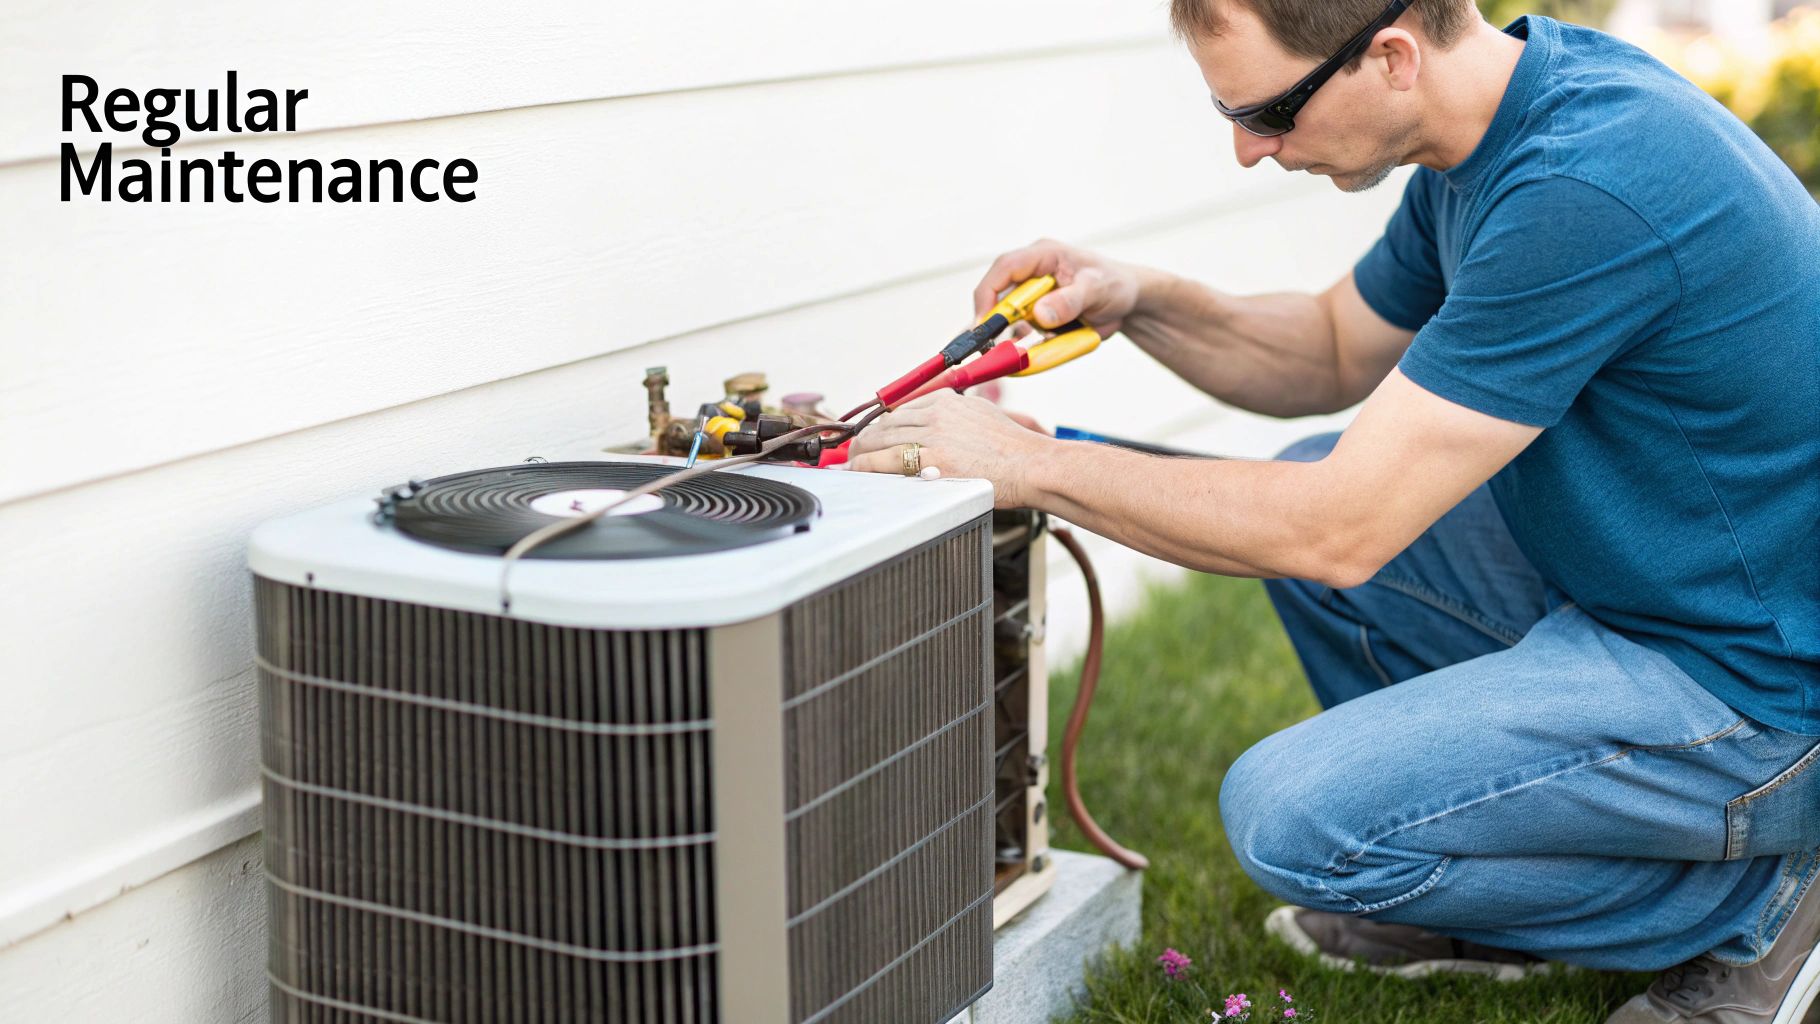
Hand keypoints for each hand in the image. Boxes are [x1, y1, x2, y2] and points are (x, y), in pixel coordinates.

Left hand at [846, 391, 1051, 507]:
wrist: (1031, 465)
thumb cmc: (1014, 449)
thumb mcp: (982, 416)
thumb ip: (957, 416)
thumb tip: (938, 426)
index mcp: (947, 401)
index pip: (902, 410)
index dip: (882, 426)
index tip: (874, 435)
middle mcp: (937, 413)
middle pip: (887, 423)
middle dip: (866, 438)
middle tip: (854, 450)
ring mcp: (933, 435)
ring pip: (882, 439)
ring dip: (861, 452)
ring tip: (852, 462)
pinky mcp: (932, 459)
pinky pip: (885, 460)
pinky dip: (866, 465)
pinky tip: (857, 470)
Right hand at [973, 238, 1141, 338]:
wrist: (1129, 301)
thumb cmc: (1115, 284)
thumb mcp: (1097, 290)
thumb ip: (1070, 301)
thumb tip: (1040, 315)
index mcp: (1042, 256)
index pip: (1004, 269)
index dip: (988, 295)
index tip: (984, 323)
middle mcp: (1031, 274)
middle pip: (999, 297)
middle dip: (999, 323)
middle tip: (1004, 346)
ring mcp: (1032, 296)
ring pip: (1010, 320)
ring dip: (1021, 337)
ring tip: (1049, 340)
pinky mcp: (1037, 315)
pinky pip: (1024, 333)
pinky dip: (1031, 344)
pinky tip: (1054, 343)